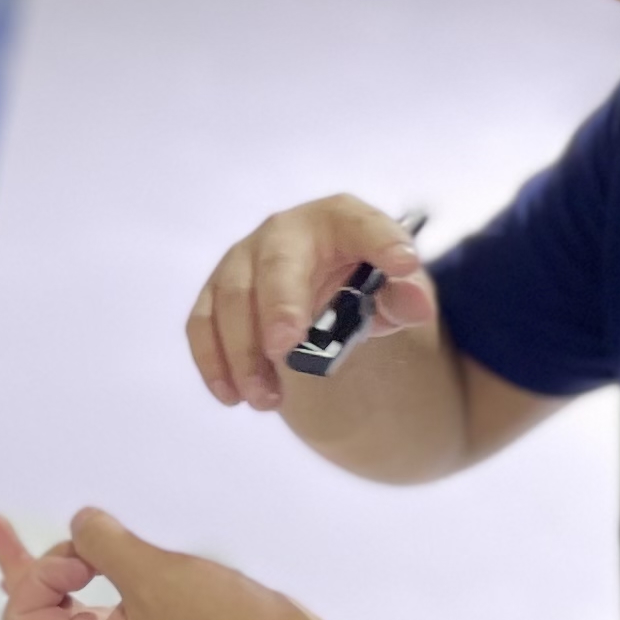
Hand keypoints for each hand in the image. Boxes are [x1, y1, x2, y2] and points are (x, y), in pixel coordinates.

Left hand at [0, 508, 313, 619]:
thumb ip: (101, 544)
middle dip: (30, 563)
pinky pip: (97, 600)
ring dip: (63, 561)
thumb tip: (78, 523)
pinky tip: (86, 545)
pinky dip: (89, 569)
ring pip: (63, 601)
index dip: (38, 573)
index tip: (86, 556)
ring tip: (45, 526)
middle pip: (34, 607)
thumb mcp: (155, 577)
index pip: (22, 615)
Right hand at [186, 196, 433, 413]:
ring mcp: (243, 258)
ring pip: (230, 298)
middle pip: (277, 265)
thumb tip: (417, 305)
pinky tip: (232, 396)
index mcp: (339, 220)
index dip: (382, 242)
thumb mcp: (390, 287)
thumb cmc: (357, 279)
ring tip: (268, 399)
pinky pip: (203, 322)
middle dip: (279, 306)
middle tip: (286, 348)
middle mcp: (284, 231)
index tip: (404, 264)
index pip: (364, 225)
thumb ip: (404, 296)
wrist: (317, 280)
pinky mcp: (216, 290)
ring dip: (243, 352)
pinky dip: (212, 360)